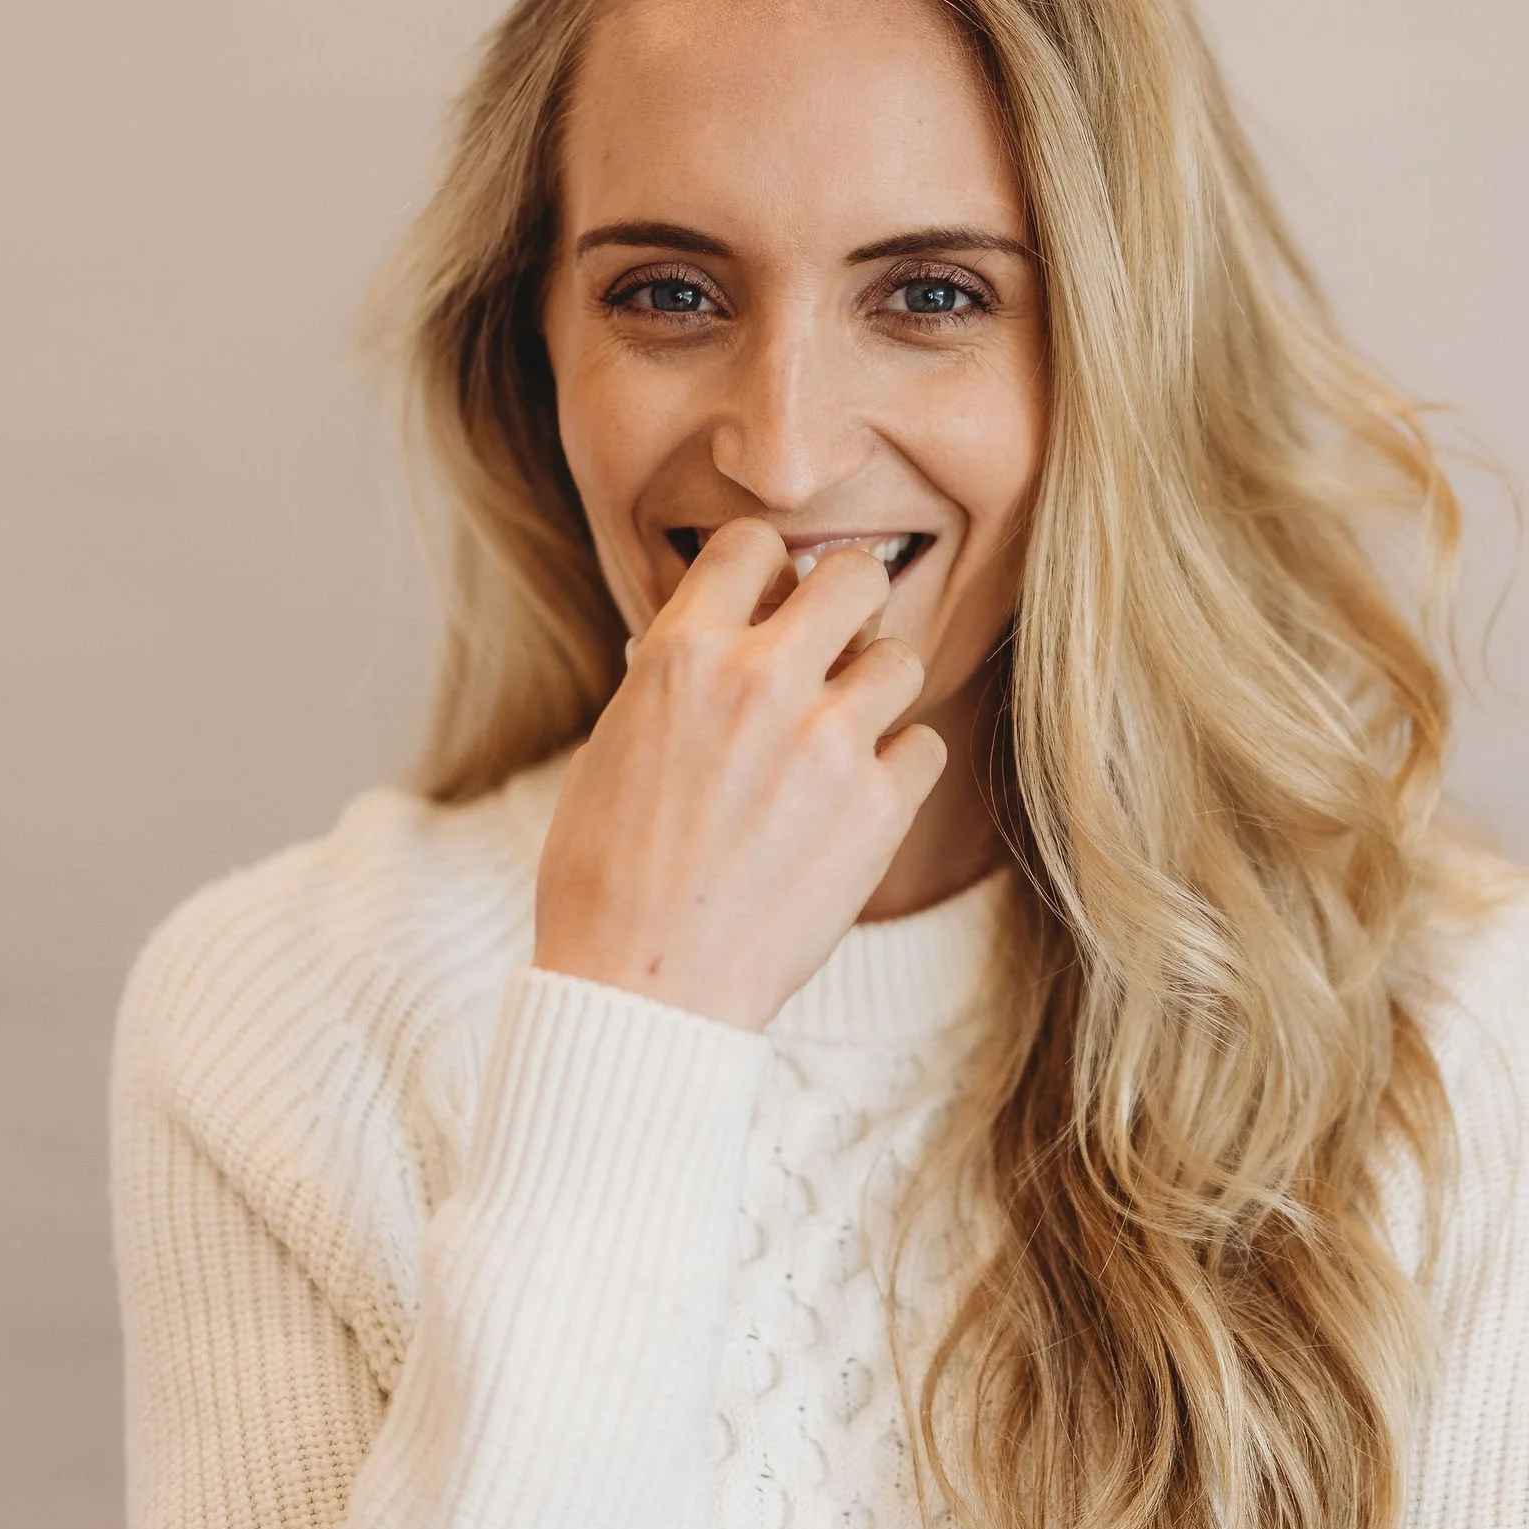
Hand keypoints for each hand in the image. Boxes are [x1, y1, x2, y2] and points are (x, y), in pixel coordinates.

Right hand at [534, 515, 946, 1028]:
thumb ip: (667, 688)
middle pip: (855, 574)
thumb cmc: (603, 879)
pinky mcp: (878, 808)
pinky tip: (859, 801)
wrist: (642, 984)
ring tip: (845, 734)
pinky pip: (924, 748)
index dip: (764, 569)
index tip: (768, 601)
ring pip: (902, 657)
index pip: (752, 543)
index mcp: (681, 653)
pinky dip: (897, 770)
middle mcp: (761, 679)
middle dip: (847, 603)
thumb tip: (698, 653)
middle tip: (835, 647)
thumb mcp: (606, 753)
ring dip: (877, 690)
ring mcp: (828, 741)